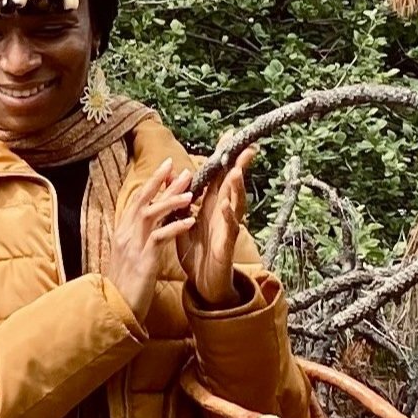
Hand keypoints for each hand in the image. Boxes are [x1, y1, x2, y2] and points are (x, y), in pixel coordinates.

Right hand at [102, 157, 197, 323]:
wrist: (115, 309)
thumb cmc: (126, 284)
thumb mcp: (130, 255)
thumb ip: (138, 236)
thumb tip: (150, 222)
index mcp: (122, 231)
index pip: (137, 199)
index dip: (152, 182)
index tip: (167, 167)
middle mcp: (125, 234)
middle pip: (142, 200)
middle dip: (161, 183)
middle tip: (180, 169)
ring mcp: (132, 247)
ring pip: (149, 214)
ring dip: (169, 201)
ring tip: (189, 193)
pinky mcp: (143, 261)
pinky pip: (158, 238)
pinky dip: (174, 227)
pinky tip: (189, 221)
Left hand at [181, 153, 252, 306]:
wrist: (203, 283)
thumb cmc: (197, 251)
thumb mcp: (184, 220)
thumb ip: (180, 198)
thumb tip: (171, 174)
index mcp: (211, 205)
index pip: (218, 176)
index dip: (224, 156)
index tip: (229, 135)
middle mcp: (222, 213)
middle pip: (232, 184)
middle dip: (239, 165)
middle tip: (246, 145)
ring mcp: (227, 228)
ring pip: (235, 204)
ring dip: (235, 187)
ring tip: (236, 171)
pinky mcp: (226, 245)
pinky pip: (229, 229)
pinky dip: (228, 217)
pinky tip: (227, 207)